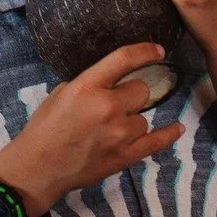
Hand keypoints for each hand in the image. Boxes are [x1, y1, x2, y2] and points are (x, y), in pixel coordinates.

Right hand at [0, 43, 183, 214]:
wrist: (39, 167)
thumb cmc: (45, 126)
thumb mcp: (63, 92)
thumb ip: (91, 84)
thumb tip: (114, 80)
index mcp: (88, 86)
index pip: (123, 59)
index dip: (144, 51)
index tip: (158, 50)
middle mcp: (107, 108)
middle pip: (141, 90)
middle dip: (131, 94)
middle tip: (114, 104)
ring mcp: (119, 134)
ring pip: (143, 118)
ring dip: (132, 119)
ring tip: (111, 129)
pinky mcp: (125, 157)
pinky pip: (155, 142)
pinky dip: (167, 135)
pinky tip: (177, 127)